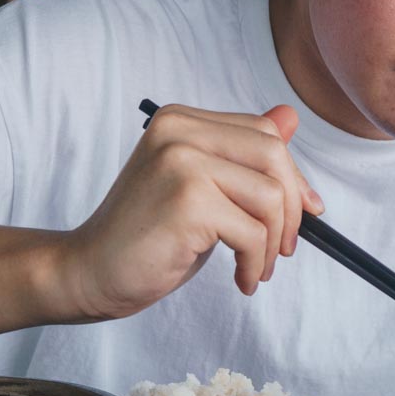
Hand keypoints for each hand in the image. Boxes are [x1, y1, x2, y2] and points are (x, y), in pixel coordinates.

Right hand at [64, 104, 323, 320]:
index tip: (304, 212)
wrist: (90, 271)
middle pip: (274, 156)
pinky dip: (255, 264)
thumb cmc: (148, 235)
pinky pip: (252, 233)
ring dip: (272, 244)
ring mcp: (181, 162)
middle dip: (291, 208)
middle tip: (282, 248)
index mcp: (181, 120)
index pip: (264, 133)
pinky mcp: (187, 201)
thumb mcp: (200, 186)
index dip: (293, 175)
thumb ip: (240, 154)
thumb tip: (290, 116)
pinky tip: (241, 279)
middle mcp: (179, 131)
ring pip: (270, 197)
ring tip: (255, 268)